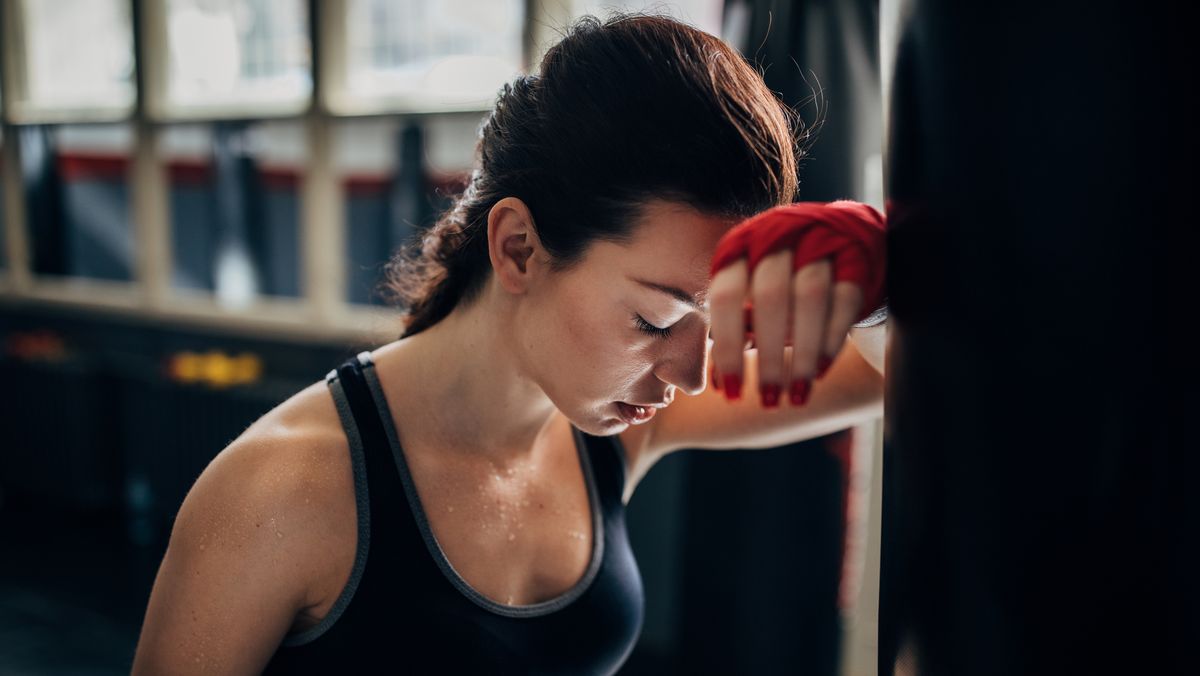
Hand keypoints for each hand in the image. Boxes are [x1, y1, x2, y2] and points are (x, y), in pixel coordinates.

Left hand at [707, 201, 885, 406]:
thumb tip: (721, 384)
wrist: (839, 235)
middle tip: (768, 399)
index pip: (726, 295)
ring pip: (810, 297)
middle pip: (770, 296)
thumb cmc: (783, 277)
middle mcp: (778, 236)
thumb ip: (737, 331)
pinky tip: (821, 371)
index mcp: (741, 246)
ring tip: (797, 396)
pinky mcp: (854, 256)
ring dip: (802, 354)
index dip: (727, 347)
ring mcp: (819, 242)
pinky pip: (844, 298)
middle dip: (768, 355)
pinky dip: (832, 339)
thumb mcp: (752, 294)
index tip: (732, 392)